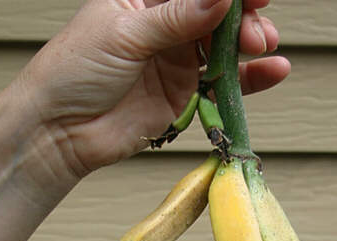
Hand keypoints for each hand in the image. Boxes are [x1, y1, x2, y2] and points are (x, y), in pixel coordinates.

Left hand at [18, 0, 289, 175]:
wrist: (63, 130)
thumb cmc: (77, 71)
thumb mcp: (125, 33)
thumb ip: (175, 18)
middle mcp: (164, 27)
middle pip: (214, 14)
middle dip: (241, 18)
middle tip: (256, 31)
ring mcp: (175, 62)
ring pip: (223, 47)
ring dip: (249, 45)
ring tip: (264, 47)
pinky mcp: (183, 95)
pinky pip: (222, 83)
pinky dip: (248, 79)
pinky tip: (273, 71)